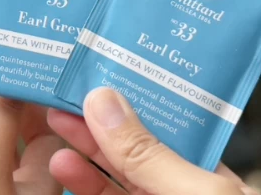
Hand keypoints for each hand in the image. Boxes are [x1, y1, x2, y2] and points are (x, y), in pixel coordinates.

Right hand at [48, 87, 258, 194]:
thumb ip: (150, 156)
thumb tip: (106, 104)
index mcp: (206, 176)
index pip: (163, 125)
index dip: (128, 100)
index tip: (92, 78)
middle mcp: (179, 194)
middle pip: (130, 151)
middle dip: (94, 125)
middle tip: (58, 101)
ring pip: (111, 182)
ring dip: (81, 158)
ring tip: (54, 138)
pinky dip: (84, 187)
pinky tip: (65, 172)